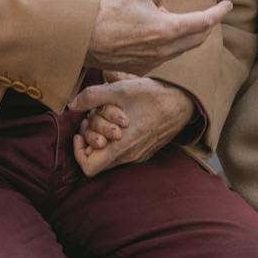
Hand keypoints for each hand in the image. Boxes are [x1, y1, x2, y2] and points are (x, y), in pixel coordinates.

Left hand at [70, 73, 194, 177]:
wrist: (185, 102)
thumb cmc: (153, 96)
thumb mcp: (120, 90)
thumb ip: (93, 96)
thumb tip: (72, 104)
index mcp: (121, 147)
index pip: (89, 167)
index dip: (79, 152)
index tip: (80, 133)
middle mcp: (129, 156)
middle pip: (97, 157)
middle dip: (90, 136)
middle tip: (91, 117)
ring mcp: (139, 155)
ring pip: (110, 152)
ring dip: (102, 134)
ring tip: (104, 113)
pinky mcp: (146, 150)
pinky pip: (123, 149)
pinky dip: (116, 136)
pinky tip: (120, 115)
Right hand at [88, 0, 230, 75]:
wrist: (83, 40)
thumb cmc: (109, 14)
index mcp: (168, 29)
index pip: (204, 22)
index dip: (218, 13)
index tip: (228, 6)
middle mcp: (165, 49)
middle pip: (197, 38)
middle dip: (206, 25)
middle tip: (209, 13)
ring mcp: (154, 61)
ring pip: (181, 48)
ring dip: (184, 33)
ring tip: (167, 14)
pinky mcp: (142, 68)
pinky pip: (165, 56)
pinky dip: (169, 43)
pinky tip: (153, 32)